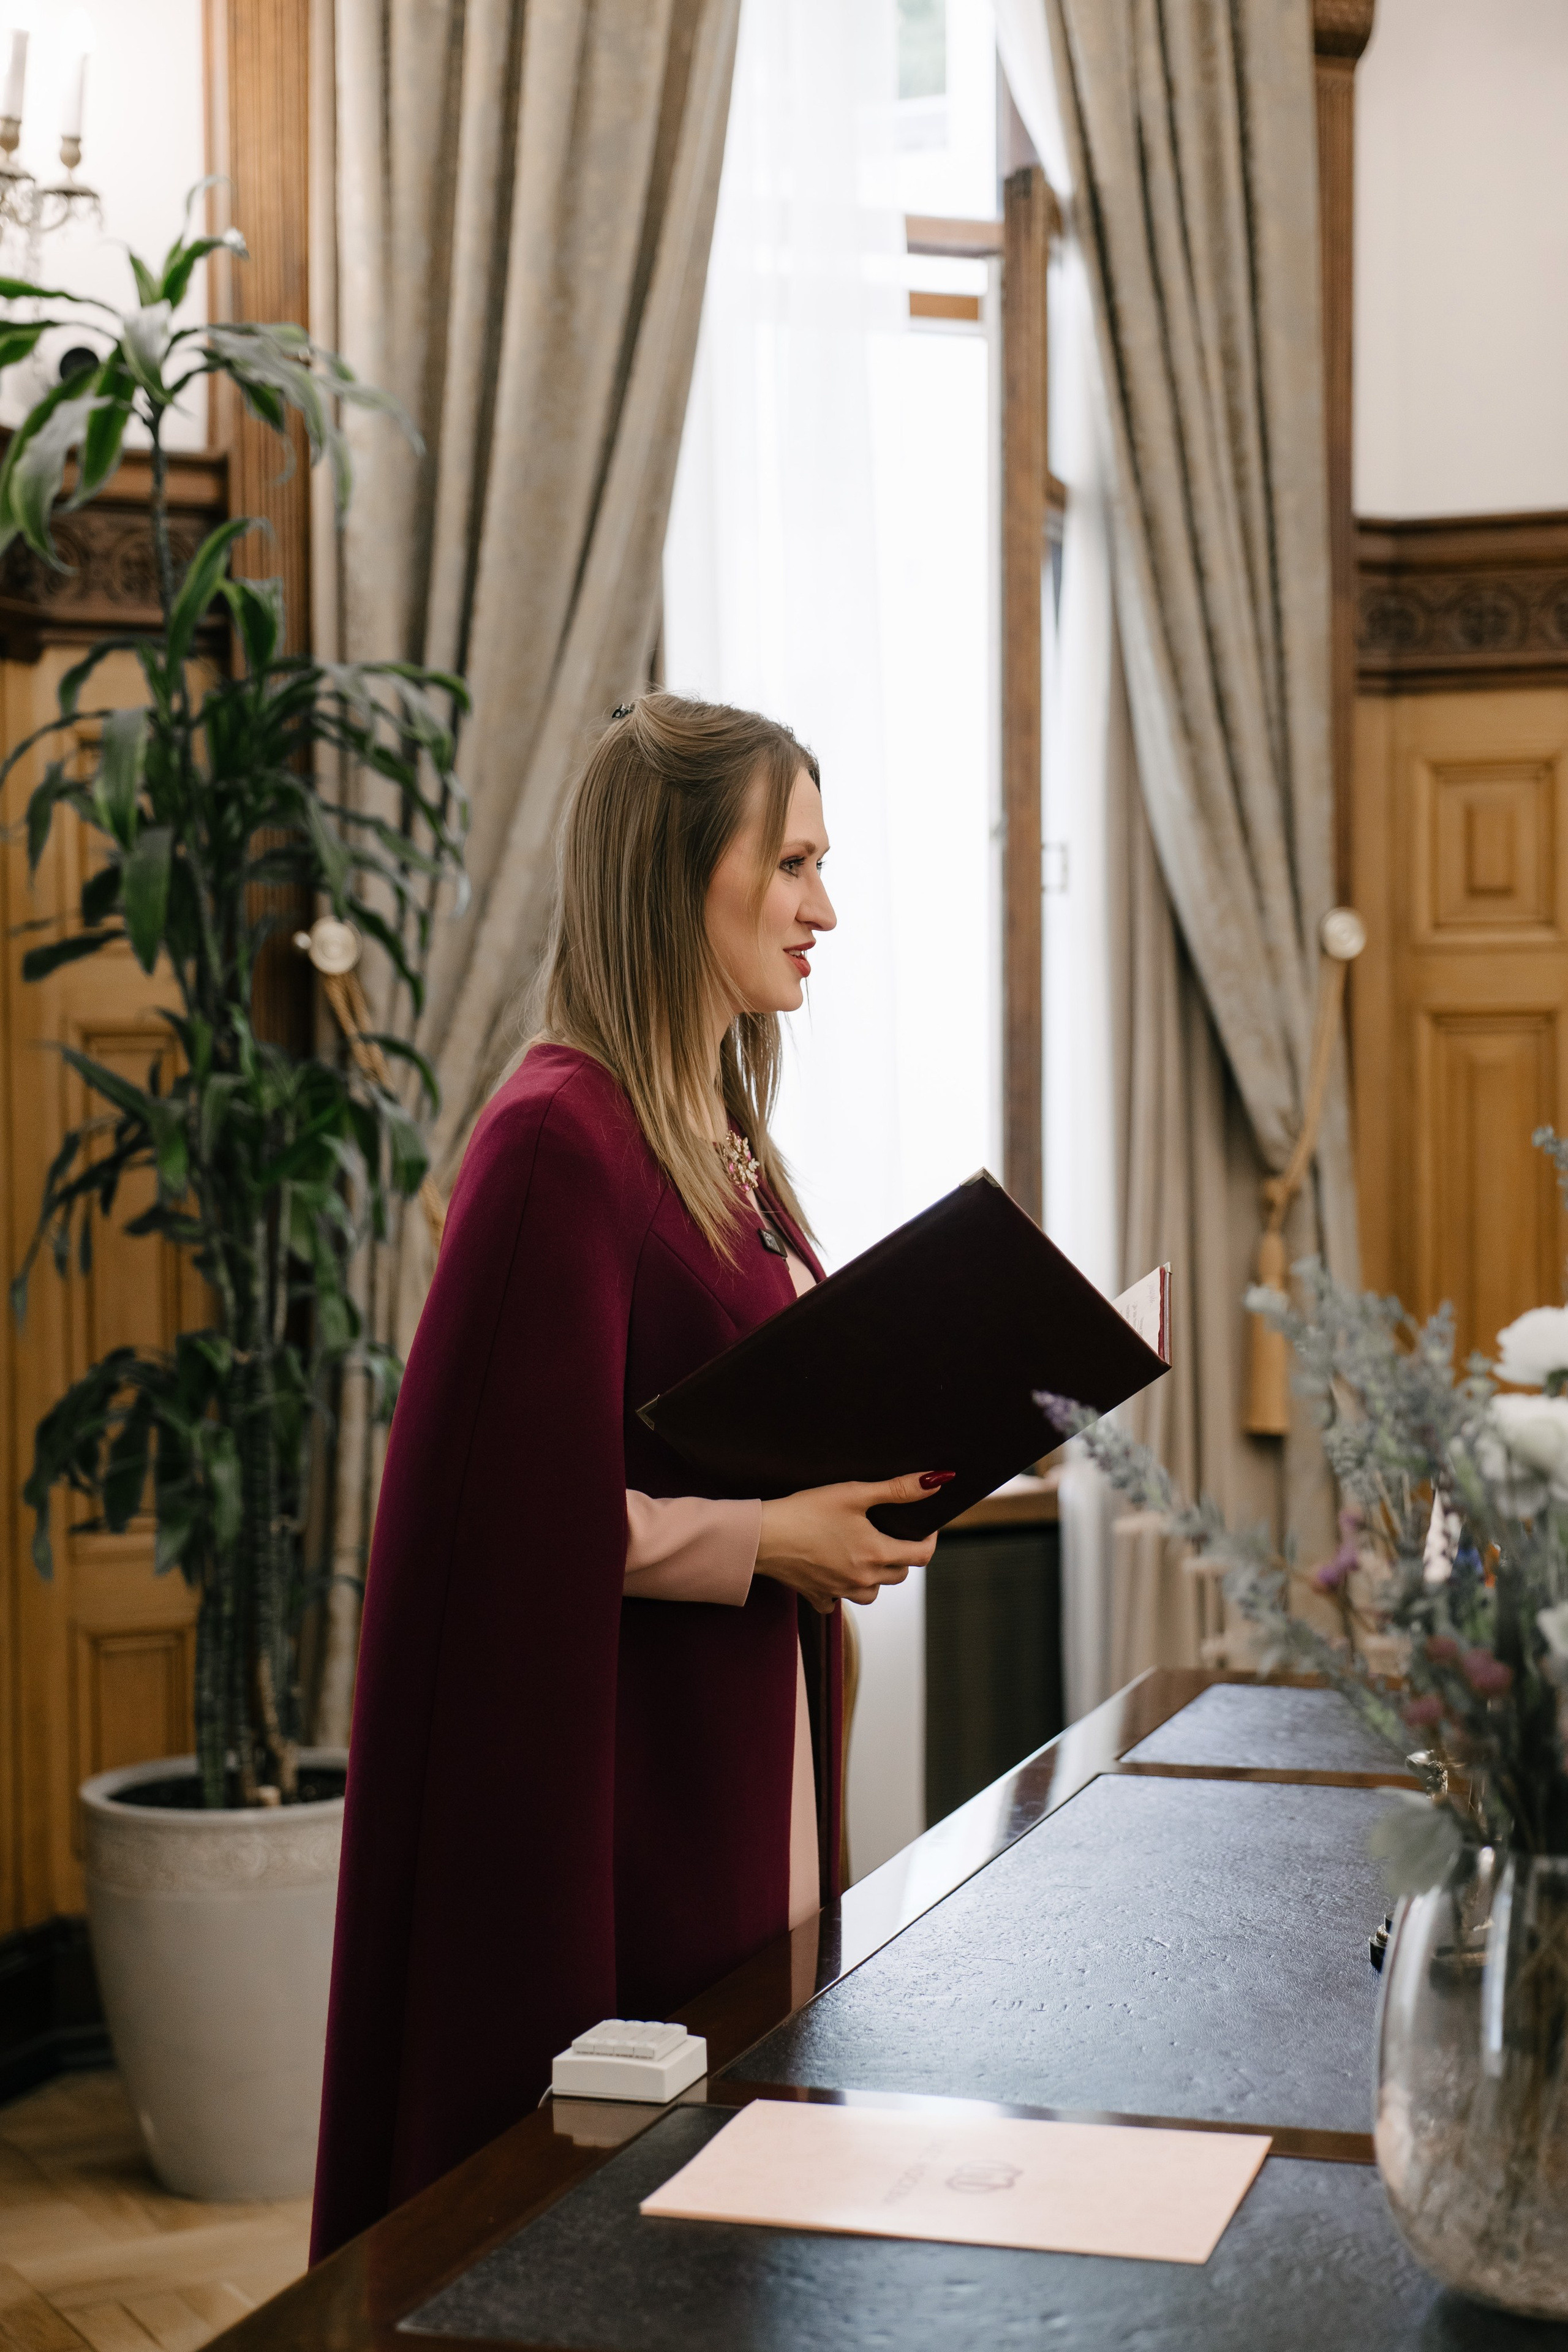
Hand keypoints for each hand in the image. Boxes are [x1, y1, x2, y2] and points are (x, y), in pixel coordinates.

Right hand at [754, 1472, 949, 1615]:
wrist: (761, 1536)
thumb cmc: (806, 1511)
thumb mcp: (854, 1493)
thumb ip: (897, 1489)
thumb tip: (935, 1481)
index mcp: (876, 1554)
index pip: (921, 1556)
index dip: (929, 1540)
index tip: (924, 1527)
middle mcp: (862, 1579)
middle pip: (899, 1574)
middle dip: (901, 1555)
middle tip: (891, 1533)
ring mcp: (840, 1591)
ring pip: (873, 1592)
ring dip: (876, 1576)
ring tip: (864, 1554)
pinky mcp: (817, 1596)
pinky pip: (839, 1601)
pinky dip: (842, 1590)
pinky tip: (834, 1572)